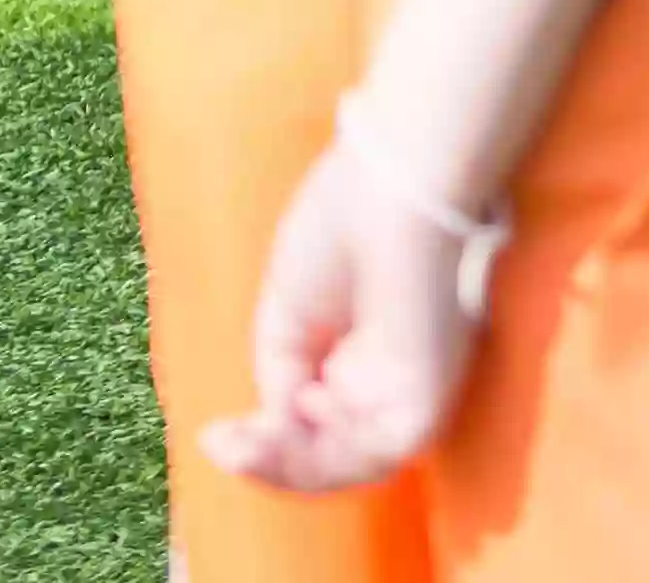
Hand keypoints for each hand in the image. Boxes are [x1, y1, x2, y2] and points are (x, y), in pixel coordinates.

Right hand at [199, 137, 493, 494]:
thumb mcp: (290, 315)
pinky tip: (277, 433)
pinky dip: (321, 459)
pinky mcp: (431, 388)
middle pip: (337, 453)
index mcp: (365, 355)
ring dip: (289, 467)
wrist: (388, 182)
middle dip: (273, 462)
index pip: (321, 426)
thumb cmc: (343, 224)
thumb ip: (284, 374)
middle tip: (222, 446)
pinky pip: (380, 453)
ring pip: (356, 463)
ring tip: (240, 447)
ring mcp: (416, 384)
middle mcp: (394, 376)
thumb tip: (279, 423)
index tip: (217, 433)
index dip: (270, 443)